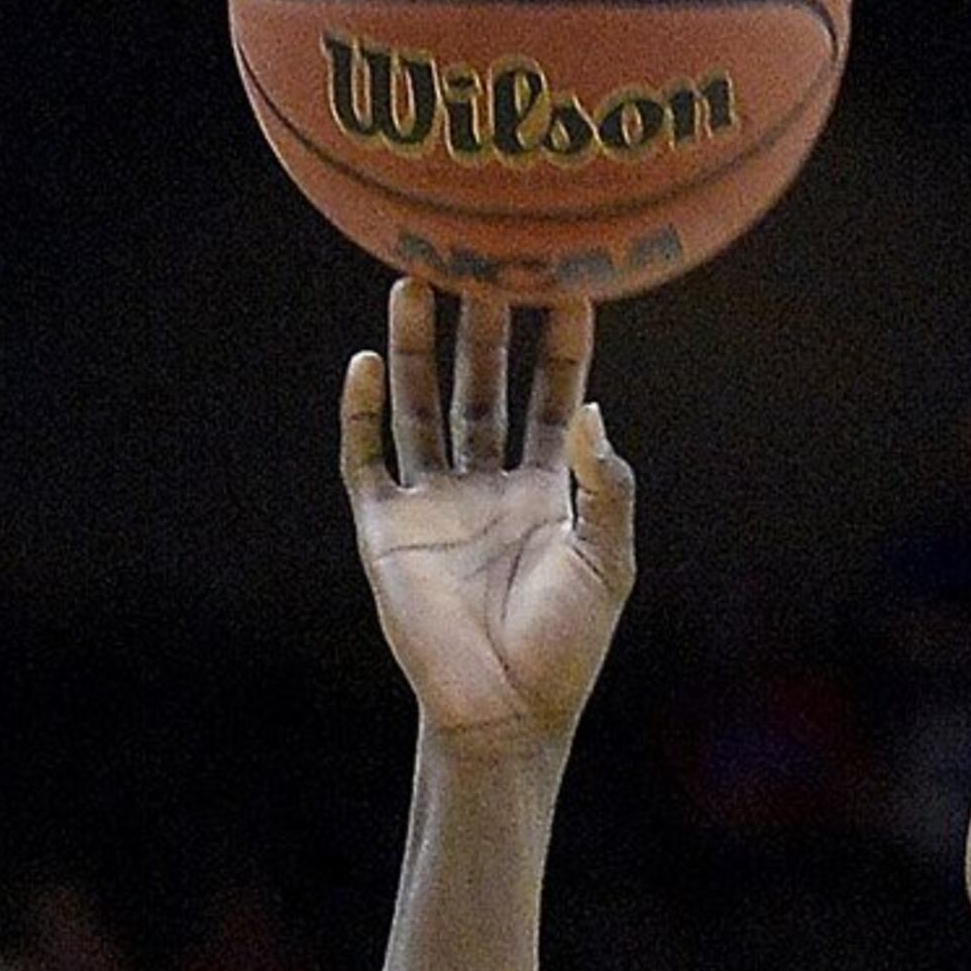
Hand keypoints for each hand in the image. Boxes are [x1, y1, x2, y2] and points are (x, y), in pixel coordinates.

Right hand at [340, 281, 635, 761]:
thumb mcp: (607, 560)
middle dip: (483, 325)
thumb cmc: (565, 649)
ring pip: (422, 407)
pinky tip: (367, 364)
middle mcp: (486, 486)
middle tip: (482, 254)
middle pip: (482, 386)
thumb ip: (608, 484)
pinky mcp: (386, 530)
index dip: (561, 343)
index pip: (554, 398)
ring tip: (415, 281)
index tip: (569, 279)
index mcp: (546, 491)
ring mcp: (433, 504)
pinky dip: (362, 413)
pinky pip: (366, 460)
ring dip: (419, 348)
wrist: (503, 716)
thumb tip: (593, 410)